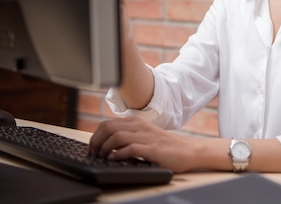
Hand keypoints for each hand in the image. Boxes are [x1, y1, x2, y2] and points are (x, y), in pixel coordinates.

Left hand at [88, 117, 202, 172]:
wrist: (188, 150)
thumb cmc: (165, 145)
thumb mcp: (145, 135)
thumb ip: (129, 134)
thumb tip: (107, 142)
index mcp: (137, 121)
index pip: (107, 123)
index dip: (95, 136)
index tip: (93, 147)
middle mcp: (140, 126)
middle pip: (109, 127)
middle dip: (96, 141)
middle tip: (94, 152)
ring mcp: (146, 137)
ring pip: (117, 136)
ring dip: (105, 147)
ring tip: (102, 156)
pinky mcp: (152, 149)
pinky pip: (130, 149)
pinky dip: (118, 154)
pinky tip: (114, 159)